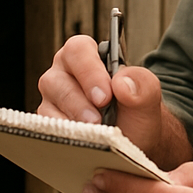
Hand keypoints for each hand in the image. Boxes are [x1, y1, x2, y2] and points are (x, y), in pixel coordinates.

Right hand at [37, 35, 191, 166]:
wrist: (134, 140)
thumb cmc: (136, 111)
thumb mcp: (147, 96)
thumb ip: (142, 83)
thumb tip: (121, 83)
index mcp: (87, 55)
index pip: (78, 50)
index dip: (88, 71)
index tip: (105, 96)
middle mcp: (65, 73)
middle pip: (56, 79)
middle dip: (78, 102)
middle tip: (98, 120)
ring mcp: (53, 99)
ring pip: (48, 106)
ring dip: (71, 122)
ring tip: (93, 133)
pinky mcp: (48, 124)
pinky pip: (45, 130)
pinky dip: (63, 137)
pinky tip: (80, 143)